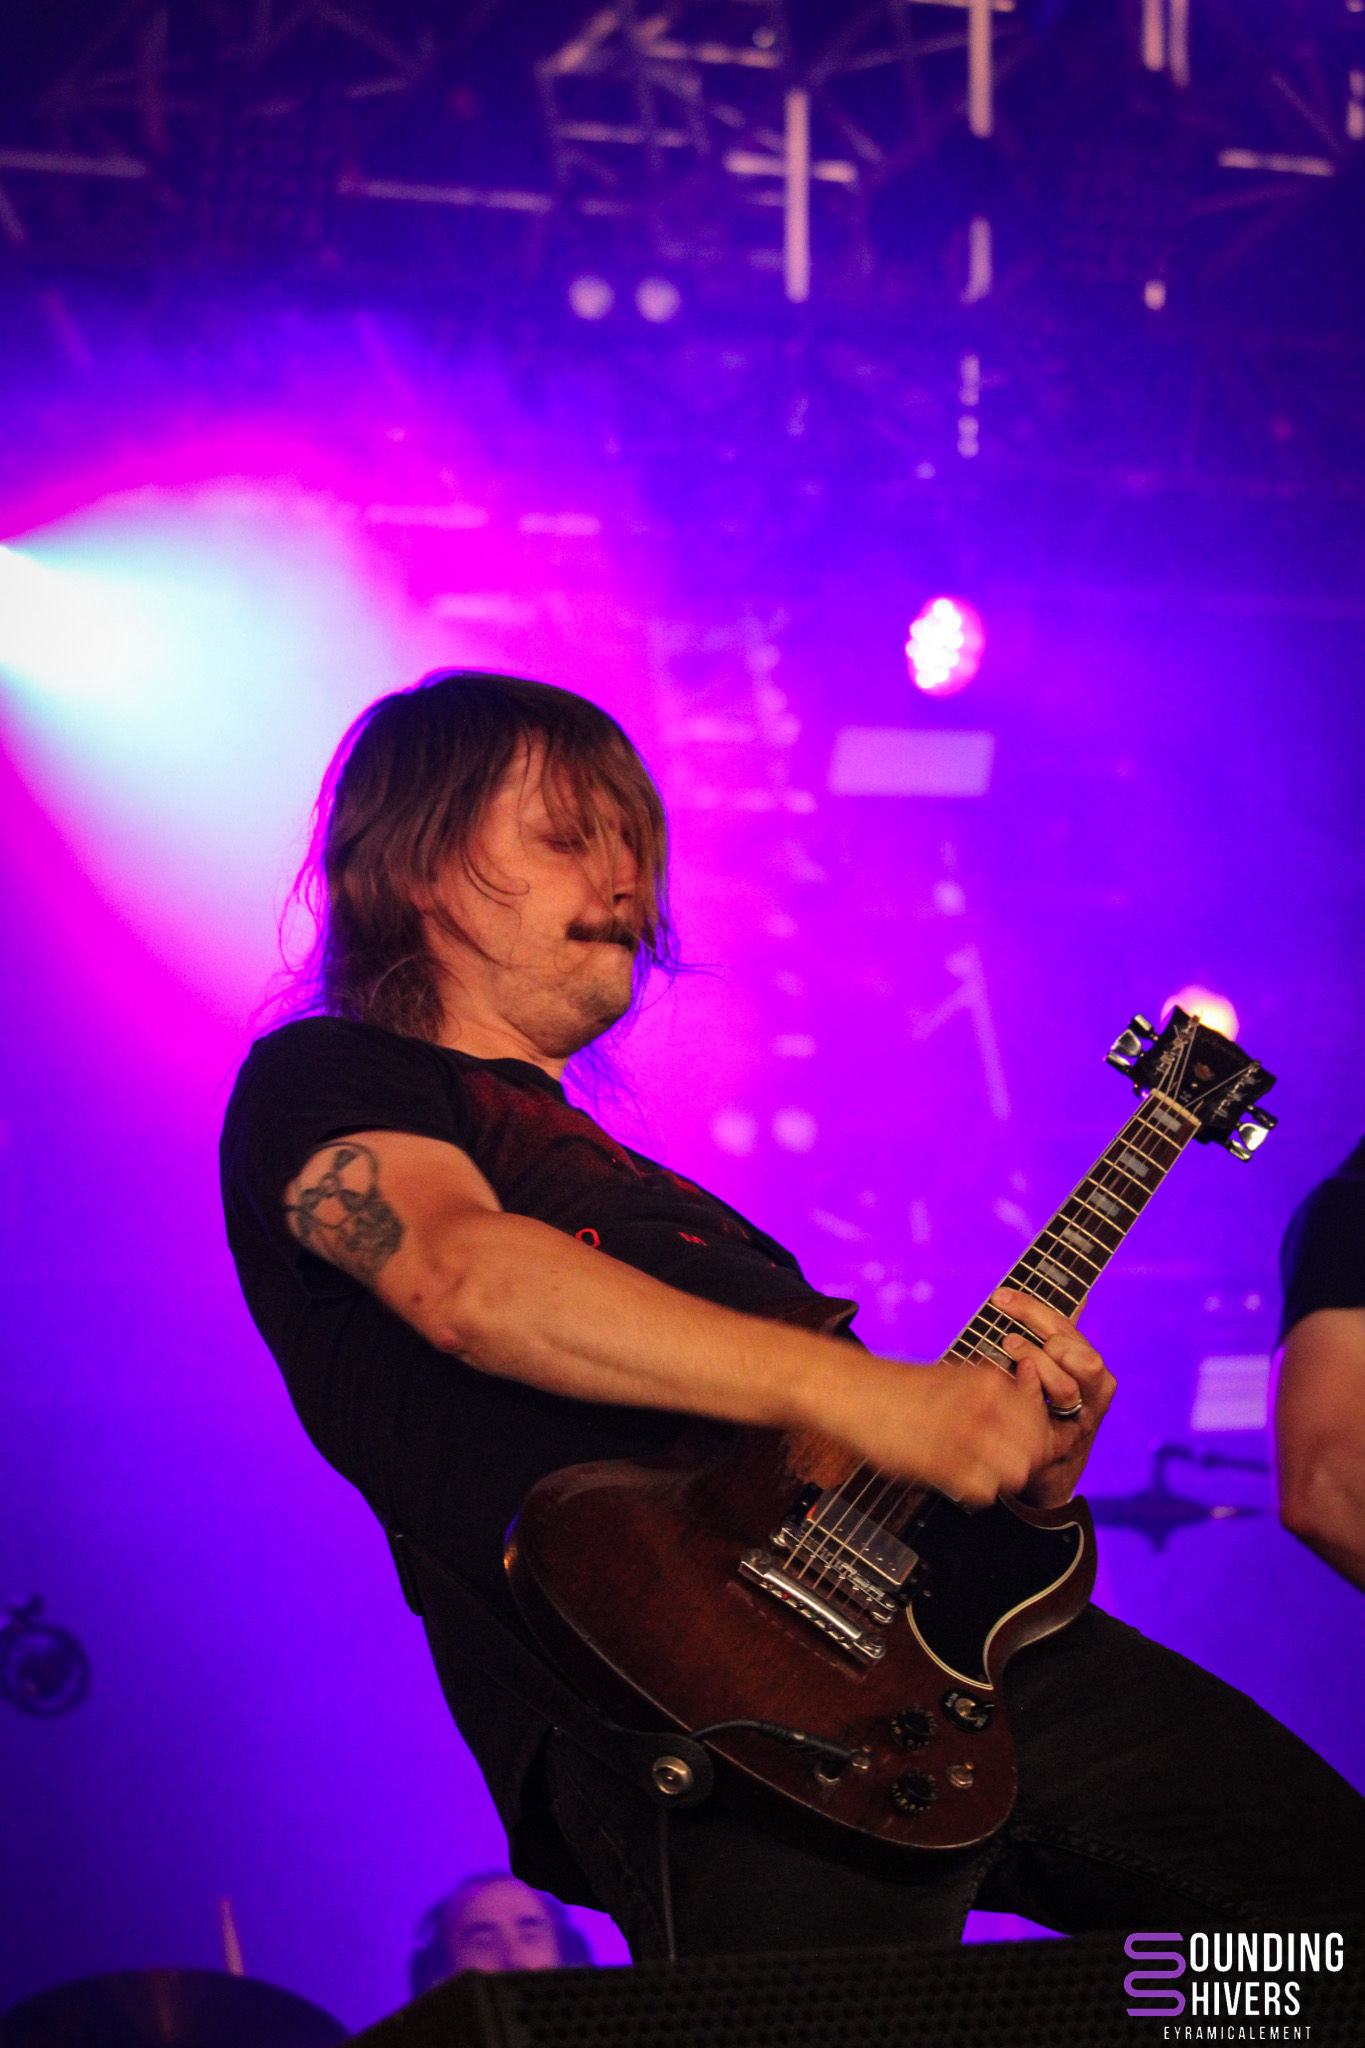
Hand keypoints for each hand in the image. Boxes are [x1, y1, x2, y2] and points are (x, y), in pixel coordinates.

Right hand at [836, 1351, 1052, 1508]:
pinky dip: (975, 1490)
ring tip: (978, 1469)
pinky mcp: (944, 1465)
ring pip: (1017, 1473)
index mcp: (990, 1382)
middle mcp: (985, 1408)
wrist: (857, 1394)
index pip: (1040, 1418)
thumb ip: (995, 1392)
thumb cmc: (902, 1388)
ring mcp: (966, 1438)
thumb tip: (1027, 1406)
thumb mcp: (957, 1376)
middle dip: (1022, 1458)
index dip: (1032, 1433)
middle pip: (1035, 1449)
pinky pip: (985, 1492)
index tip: (1016, 1439)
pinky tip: (957, 1477)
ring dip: (1001, 1476)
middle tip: (999, 1460)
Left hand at [990, 1285, 1114, 1506]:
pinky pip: (1049, 1420)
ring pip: (1067, 1387)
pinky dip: (1029, 1398)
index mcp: (1092, 1364)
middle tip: (1008, 1338)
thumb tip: (1081, 1294)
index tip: (999, 1297)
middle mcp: (1097, 1390)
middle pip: (1076, 1353)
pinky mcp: (1064, 1445)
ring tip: (1008, 1352)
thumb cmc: (1049, 1406)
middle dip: (1040, 1338)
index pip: (1066, 1327)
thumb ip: (1060, 1334)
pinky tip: (1008, 1386)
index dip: (1032, 1308)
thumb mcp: (1056, 1367)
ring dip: (1034, 1364)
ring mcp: (1084, 1419)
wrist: (1051, 1467)